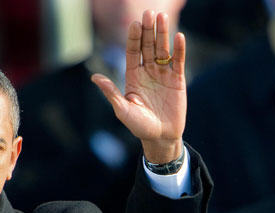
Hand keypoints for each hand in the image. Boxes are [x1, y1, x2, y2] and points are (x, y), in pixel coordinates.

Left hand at [91, 10, 185, 163]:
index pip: (133, 52)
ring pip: (163, 50)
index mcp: (133, 76)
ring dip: (163, 34)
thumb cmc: (139, 126)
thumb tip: (94, 77)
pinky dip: (179, 50)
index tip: (135, 23)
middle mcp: (147, 72)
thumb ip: (111, 93)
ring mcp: (163, 74)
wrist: (161, 138)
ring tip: (162, 17)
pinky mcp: (177, 80)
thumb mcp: (123, 110)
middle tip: (149, 12)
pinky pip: (178, 62)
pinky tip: (179, 37)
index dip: (134, 38)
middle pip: (148, 46)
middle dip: (148, 30)